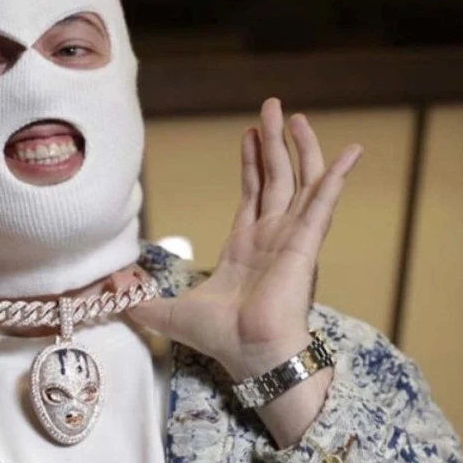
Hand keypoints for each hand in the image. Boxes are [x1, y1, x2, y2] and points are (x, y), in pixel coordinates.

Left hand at [129, 98, 361, 380]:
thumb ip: (142, 303)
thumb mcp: (168, 313)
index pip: (252, 192)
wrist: (250, 354)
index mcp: (245, 245)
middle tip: (272, 108)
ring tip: (297, 116)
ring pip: (300, 181)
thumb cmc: (221, 337)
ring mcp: (291, 237)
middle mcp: (272, 235)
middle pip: (276, 177)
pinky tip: (350, 151)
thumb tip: (112, 297)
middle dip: (274, 142)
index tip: (249, 134)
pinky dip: (336, 176)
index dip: (251, 162)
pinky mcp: (305, 242)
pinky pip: (323, 202)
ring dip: (301, 148)